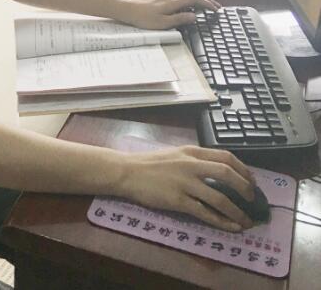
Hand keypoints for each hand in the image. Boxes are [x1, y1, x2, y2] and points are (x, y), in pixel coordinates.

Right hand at [119, 145, 255, 230]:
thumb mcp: (174, 154)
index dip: (243, 170)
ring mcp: (184, 183)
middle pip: (227, 174)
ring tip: (246, 221)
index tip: (251, 181)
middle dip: (245, 189)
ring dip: (237, 211)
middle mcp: (190, 165)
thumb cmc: (149, 163)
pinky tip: (230, 227)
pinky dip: (221, 221)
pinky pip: (204, 212)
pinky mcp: (177, 200)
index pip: (225, 157)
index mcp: (191, 152)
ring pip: (219, 197)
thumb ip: (194, 160)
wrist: (127, 172)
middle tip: (252, 200)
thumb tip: (216, 173)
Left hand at [122, 0, 219, 29]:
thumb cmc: (143, 18)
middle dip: (206, 0)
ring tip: (207, 6)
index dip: (207, 3)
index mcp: (173, 2)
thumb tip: (194, 17)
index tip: (216, 9)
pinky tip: (189, 6)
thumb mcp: (163, 23)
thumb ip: (179, 19)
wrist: (127, 9)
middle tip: (216, 7)